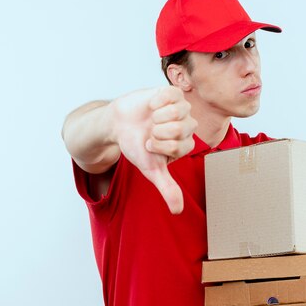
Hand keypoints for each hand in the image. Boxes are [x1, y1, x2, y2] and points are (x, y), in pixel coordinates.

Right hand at [109, 86, 196, 213]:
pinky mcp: (172, 93)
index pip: (180, 146)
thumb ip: (167, 188)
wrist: (118, 124)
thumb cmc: (136, 146)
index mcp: (186, 145)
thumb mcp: (151, 170)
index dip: (160, 145)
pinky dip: (156, 102)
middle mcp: (187, 127)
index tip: (150, 145)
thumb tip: (177, 211)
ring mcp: (181, 109)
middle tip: (150, 131)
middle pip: (180, 128)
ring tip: (151, 118)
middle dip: (158, 132)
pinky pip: (171, 95)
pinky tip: (151, 106)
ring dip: (157, 116)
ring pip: (177, 111)